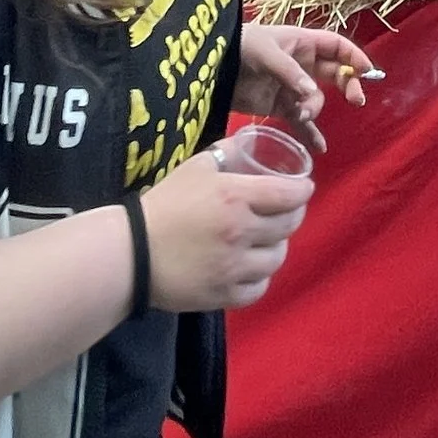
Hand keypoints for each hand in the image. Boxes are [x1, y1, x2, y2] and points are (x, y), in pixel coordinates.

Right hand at [139, 145, 310, 314]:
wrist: (133, 252)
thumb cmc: (164, 204)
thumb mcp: (196, 167)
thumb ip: (227, 152)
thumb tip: (250, 142)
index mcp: (235, 197)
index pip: (289, 194)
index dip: (303, 190)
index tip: (304, 188)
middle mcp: (241, 232)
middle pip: (289, 225)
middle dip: (294, 214)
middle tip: (287, 210)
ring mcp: (234, 267)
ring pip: (278, 258)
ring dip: (277, 246)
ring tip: (268, 239)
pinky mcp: (225, 294)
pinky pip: (259, 287)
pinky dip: (260, 277)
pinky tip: (252, 266)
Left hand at [236, 21, 380, 148]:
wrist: (214, 67)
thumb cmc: (241, 47)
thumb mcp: (265, 51)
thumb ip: (289, 72)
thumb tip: (311, 92)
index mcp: (302, 43)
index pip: (337, 46)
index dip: (354, 56)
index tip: (368, 72)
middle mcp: (302, 64)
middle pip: (335, 74)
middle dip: (348, 85)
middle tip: (355, 101)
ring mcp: (292, 87)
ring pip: (317, 100)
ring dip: (314, 109)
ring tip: (300, 115)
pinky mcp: (280, 106)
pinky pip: (301, 122)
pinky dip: (310, 134)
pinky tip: (319, 148)